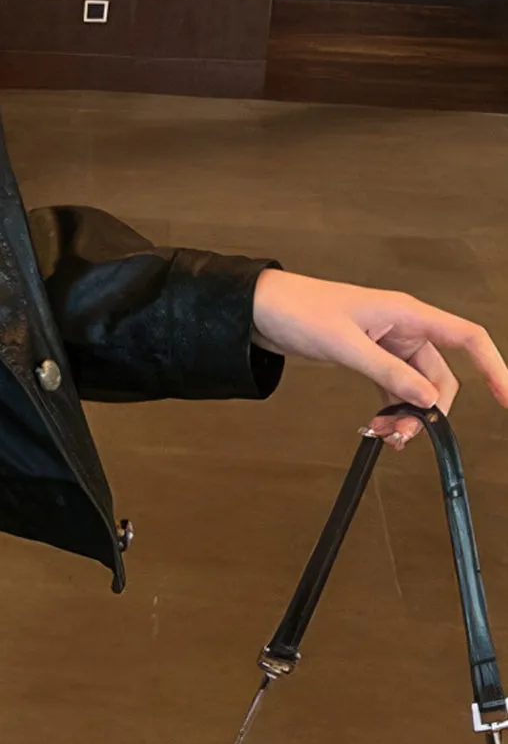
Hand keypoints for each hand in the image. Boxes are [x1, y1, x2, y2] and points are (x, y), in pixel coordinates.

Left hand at [251, 268, 507, 449]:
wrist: (258, 308)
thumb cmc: (298, 310)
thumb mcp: (344, 344)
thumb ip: (387, 372)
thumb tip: (427, 398)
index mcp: (406, 313)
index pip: (467, 338)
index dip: (494, 367)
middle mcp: (402, 327)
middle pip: (441, 374)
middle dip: (430, 408)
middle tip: (404, 434)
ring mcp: (386, 343)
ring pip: (417, 386)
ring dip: (407, 413)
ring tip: (383, 435)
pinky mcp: (368, 356)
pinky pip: (394, 387)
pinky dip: (390, 408)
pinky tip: (376, 427)